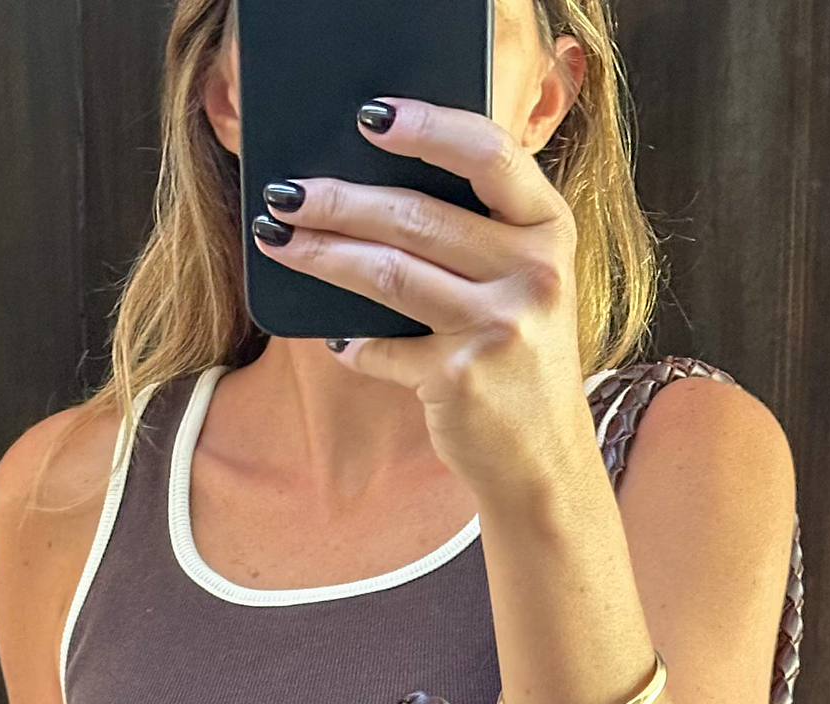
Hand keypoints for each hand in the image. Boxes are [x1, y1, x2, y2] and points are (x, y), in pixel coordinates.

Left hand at [250, 97, 595, 500]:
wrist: (544, 461)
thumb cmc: (522, 361)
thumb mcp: (525, 284)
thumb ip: (479, 234)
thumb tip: (373, 189)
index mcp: (550, 231)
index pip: (489, 155)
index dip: (426, 126)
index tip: (368, 116)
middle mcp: (534, 274)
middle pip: (416, 215)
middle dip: (338, 200)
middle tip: (286, 194)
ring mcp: (499, 329)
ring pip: (388, 272)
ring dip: (322, 254)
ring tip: (279, 240)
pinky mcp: (461, 380)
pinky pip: (383, 348)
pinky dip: (352, 344)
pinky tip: (337, 339)